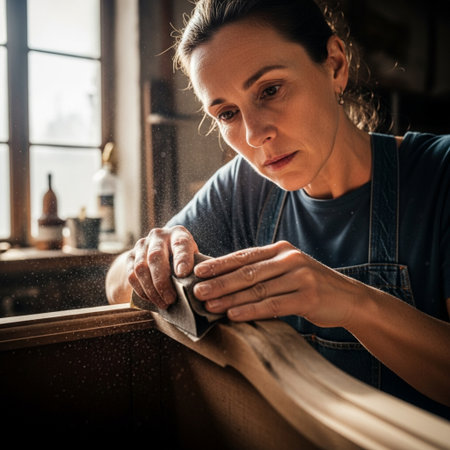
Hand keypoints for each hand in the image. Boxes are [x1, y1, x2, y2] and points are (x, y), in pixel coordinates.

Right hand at [127, 226, 198, 308]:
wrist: (160, 251)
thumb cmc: (184, 258)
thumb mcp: (194, 257)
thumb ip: (196, 267)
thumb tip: (200, 286)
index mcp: (178, 233)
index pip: (180, 243)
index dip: (182, 258)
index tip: (183, 273)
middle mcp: (158, 236)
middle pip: (156, 257)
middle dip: (163, 281)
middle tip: (171, 299)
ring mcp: (142, 245)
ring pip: (141, 268)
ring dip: (151, 290)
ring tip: (163, 303)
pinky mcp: (130, 256)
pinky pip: (131, 275)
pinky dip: (141, 290)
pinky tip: (152, 300)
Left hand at [193, 240, 361, 326]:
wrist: (348, 298)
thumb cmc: (310, 285)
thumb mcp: (288, 269)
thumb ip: (263, 270)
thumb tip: (226, 280)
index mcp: (281, 249)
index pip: (244, 256)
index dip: (220, 264)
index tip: (198, 271)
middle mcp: (289, 259)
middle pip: (247, 272)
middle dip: (219, 282)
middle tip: (197, 291)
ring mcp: (300, 277)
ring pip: (257, 289)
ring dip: (230, 299)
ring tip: (209, 306)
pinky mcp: (307, 297)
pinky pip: (273, 305)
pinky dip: (251, 311)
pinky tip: (234, 316)